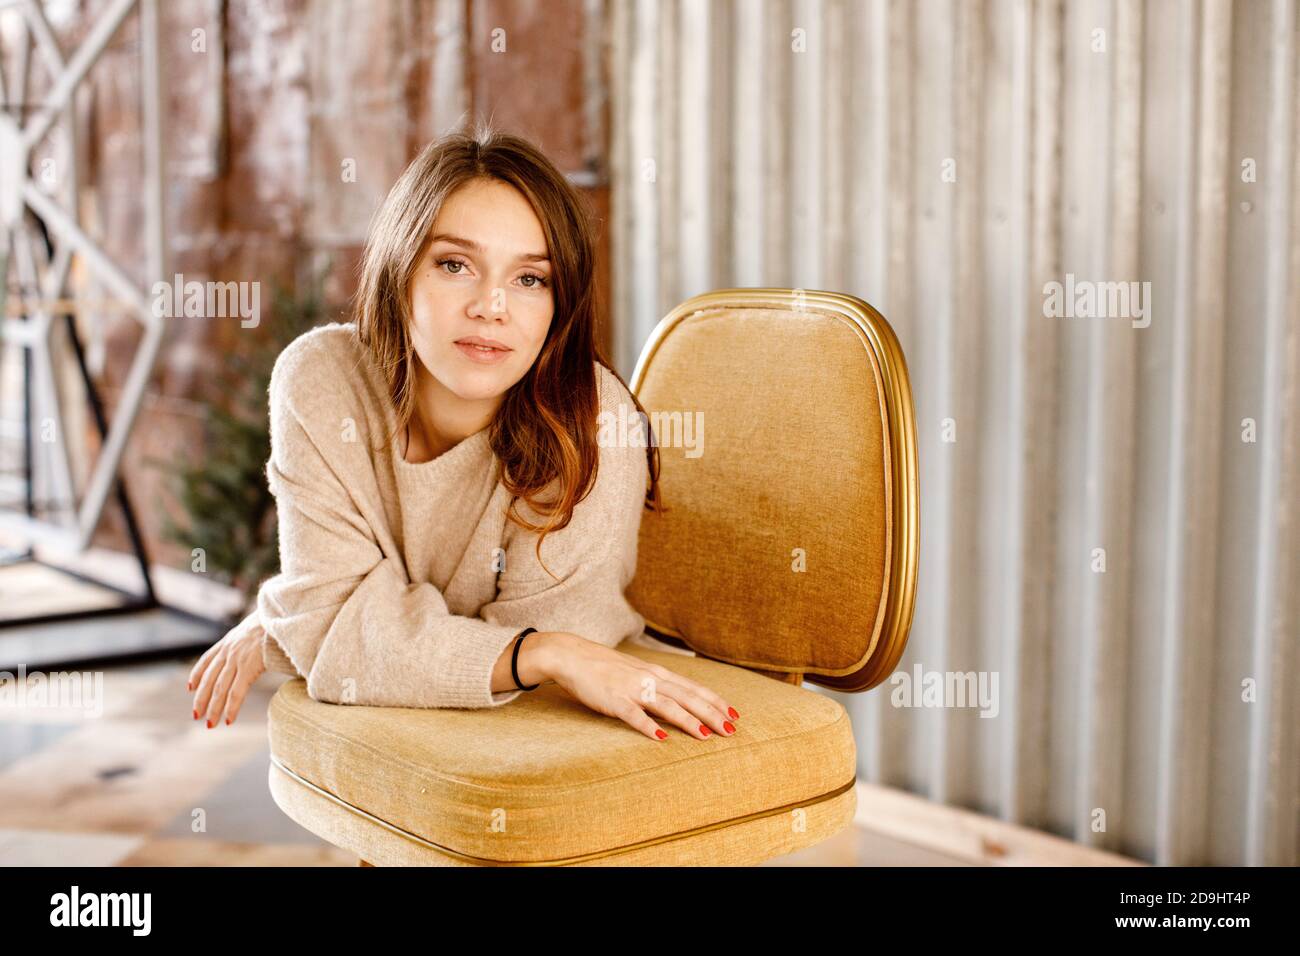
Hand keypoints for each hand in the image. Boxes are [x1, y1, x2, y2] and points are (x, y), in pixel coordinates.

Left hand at [188, 610, 265, 727]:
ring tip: (211, 723)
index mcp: (229, 641)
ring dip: (214, 708)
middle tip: (197, 716)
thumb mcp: (255, 626)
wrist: (280, 615)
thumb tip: (258, 647)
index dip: (197, 674)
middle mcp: (229, 650)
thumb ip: (251, 638)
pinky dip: (231, 707)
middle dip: (201, 699)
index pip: (206, 660)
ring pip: (220, 689)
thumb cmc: (275, 621)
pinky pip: (236, 692)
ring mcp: (237, 658)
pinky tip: (229, 720)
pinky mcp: (249, 666)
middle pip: (210, 679)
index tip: (190, 687)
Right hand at [535, 632, 740, 741]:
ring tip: (706, 736)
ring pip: (667, 706)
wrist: (571, 656)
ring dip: (688, 721)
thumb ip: (656, 685)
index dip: (715, 701)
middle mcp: (650, 679)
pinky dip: (649, 727)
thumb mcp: (636, 672)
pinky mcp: (614, 700)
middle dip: (712, 713)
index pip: (693, 688)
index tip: (735, 715)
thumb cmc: (604, 667)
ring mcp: (632, 689)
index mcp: (657, 673)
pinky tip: (661, 739)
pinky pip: (634, 715)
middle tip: (731, 730)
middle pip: (687, 697)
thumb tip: (677, 698)